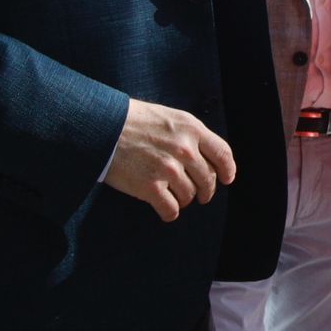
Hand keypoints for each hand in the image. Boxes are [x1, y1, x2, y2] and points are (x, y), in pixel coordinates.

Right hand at [103, 98, 236, 221]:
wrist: (102, 127)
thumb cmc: (133, 120)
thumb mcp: (169, 117)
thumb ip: (189, 134)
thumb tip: (204, 156)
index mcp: (191, 129)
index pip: (222, 153)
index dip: (227, 169)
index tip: (227, 179)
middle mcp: (184, 149)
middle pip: (208, 179)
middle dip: (206, 190)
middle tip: (201, 196)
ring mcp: (168, 169)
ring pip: (189, 195)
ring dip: (184, 200)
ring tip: (176, 197)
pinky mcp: (150, 187)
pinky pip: (170, 209)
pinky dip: (170, 213)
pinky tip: (166, 210)